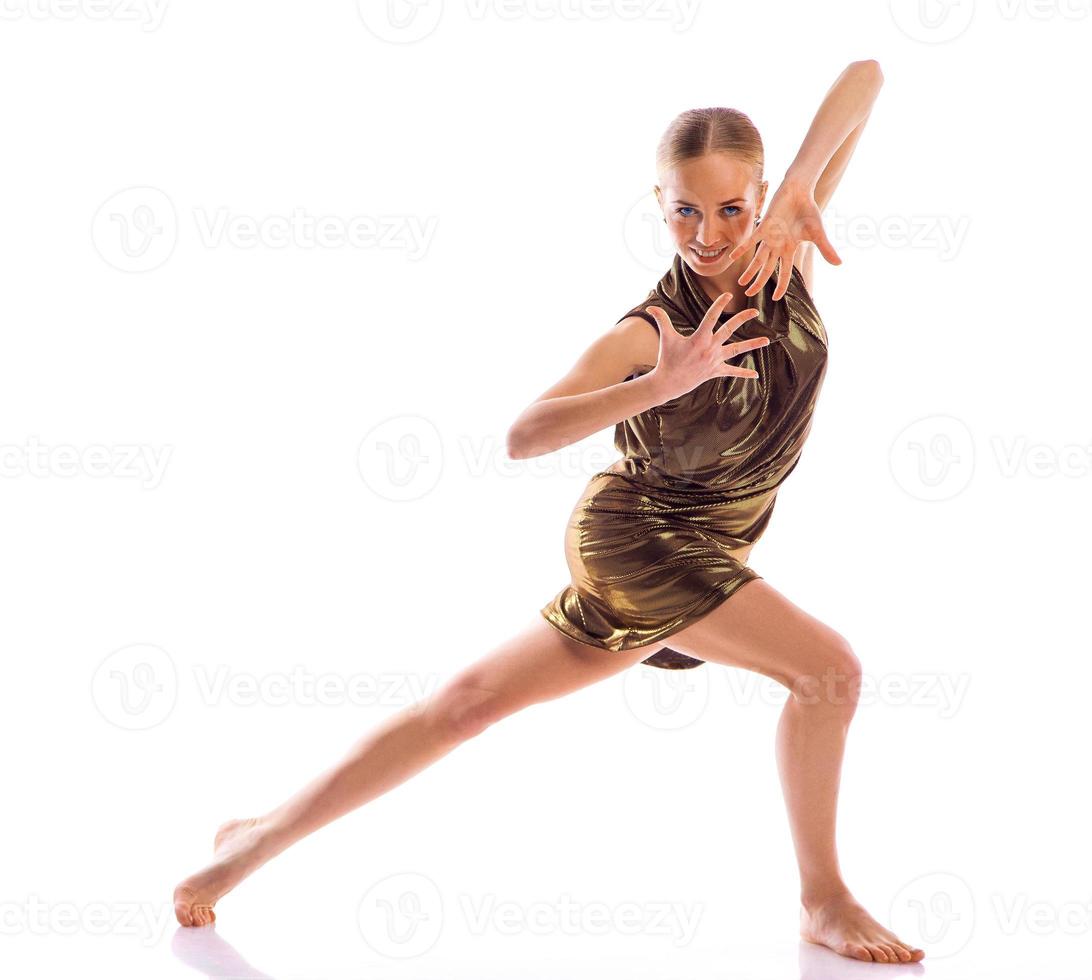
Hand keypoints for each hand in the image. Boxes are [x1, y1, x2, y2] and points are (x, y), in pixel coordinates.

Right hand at [644, 292, 769, 402]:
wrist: (668, 383)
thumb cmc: (666, 359)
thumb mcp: (665, 338)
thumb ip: (661, 320)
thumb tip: (650, 307)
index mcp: (699, 338)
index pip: (712, 317)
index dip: (720, 304)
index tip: (728, 295)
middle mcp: (710, 348)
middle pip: (729, 330)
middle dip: (742, 318)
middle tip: (755, 310)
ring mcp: (714, 360)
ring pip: (736, 350)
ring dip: (752, 345)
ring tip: (766, 340)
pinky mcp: (715, 371)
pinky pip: (732, 372)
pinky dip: (743, 373)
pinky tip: (756, 374)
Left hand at [726, 181, 840, 300]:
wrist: (800, 191)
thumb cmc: (809, 211)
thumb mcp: (818, 233)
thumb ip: (826, 249)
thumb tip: (839, 264)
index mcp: (790, 249)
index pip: (785, 272)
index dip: (781, 286)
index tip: (775, 299)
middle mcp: (778, 246)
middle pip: (767, 269)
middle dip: (759, 282)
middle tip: (750, 294)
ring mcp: (770, 237)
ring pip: (758, 258)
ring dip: (750, 271)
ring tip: (741, 283)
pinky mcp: (764, 226)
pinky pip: (751, 240)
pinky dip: (742, 248)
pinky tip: (732, 257)